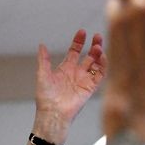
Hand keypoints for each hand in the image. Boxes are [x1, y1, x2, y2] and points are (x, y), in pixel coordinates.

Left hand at [31, 30, 105, 144]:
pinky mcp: (90, 88)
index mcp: (65, 69)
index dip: (79, 41)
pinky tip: (102, 57)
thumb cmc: (45, 97)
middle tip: (97, 36)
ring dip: (99, 54)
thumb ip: (44, 60)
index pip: (75, 51)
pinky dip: (103, 65)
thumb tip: (41, 45)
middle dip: (94, 45)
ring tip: (98, 46)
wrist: (53, 113)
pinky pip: (100, 75)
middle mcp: (76, 73)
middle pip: (88, 55)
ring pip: (96, 64)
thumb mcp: (43, 75)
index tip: (82, 31)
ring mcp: (84, 80)